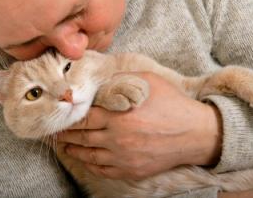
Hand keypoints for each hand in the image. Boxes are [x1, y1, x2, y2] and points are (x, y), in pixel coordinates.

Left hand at [57, 72, 222, 179]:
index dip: (69, 117)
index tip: (61, 116)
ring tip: (64, 146)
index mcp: (118, 116)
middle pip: (83, 137)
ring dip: (74, 150)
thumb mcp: (148, 82)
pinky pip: (104, 169)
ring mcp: (124, 157)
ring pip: (89, 155)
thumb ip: (121, 81)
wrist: (196, 133)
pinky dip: (91, 165)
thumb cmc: (173, 104)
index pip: (84, 118)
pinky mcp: (132, 170)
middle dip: (66, 134)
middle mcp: (117, 139)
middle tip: (56, 132)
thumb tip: (101, 82)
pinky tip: (85, 160)